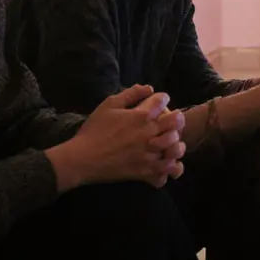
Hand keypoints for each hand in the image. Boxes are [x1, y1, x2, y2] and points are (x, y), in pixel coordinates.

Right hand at [52, 85, 185, 190]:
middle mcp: (149, 133)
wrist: (82, 159)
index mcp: (141, 115)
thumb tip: (149, 88)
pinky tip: (165, 161)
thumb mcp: (108, 105)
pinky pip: (168, 169)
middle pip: (177, 121)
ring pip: (177, 146)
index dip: (162, 98)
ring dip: (176, 142)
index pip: (163, 100)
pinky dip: (170, 166)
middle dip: (176, 118)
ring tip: (169, 142)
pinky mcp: (146, 171)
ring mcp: (150, 153)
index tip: (158, 102)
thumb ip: (130, 94)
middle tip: (169, 121)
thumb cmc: (94, 130)